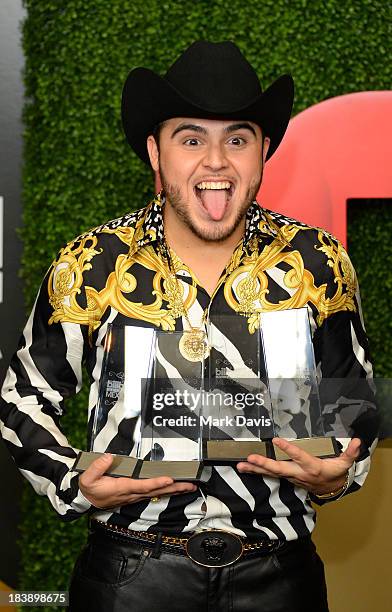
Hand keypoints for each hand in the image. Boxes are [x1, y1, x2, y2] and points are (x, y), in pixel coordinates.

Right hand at [79, 453, 196, 508]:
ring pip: (158, 493)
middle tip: (190, 485)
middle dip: (174, 488)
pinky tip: (176, 489)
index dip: (156, 483)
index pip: (142, 486)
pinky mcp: (136, 494)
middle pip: (156, 491)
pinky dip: (167, 491)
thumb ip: (97, 467)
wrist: (87, 499)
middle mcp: (132, 493)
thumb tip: (108, 457)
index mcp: (122, 488)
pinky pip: (155, 493)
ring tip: (190, 487)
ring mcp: (135, 495)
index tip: (169, 479)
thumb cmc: (90, 488)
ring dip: (174, 490)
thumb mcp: (88, 478)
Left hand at [237, 437, 360, 494]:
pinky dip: (256, 471)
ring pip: (270, 473)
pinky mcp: (285, 477)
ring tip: (240, 465)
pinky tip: (244, 467)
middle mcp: (298, 473)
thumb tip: (357, 441)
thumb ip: (350, 452)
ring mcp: (290, 476)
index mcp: (312, 467)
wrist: (331, 489)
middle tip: (249, 458)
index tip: (277, 441)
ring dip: (255, 469)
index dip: (288, 449)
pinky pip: (269, 475)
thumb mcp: (345, 463)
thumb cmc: (335, 472)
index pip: (299, 456)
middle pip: (279, 468)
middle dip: (264, 464)